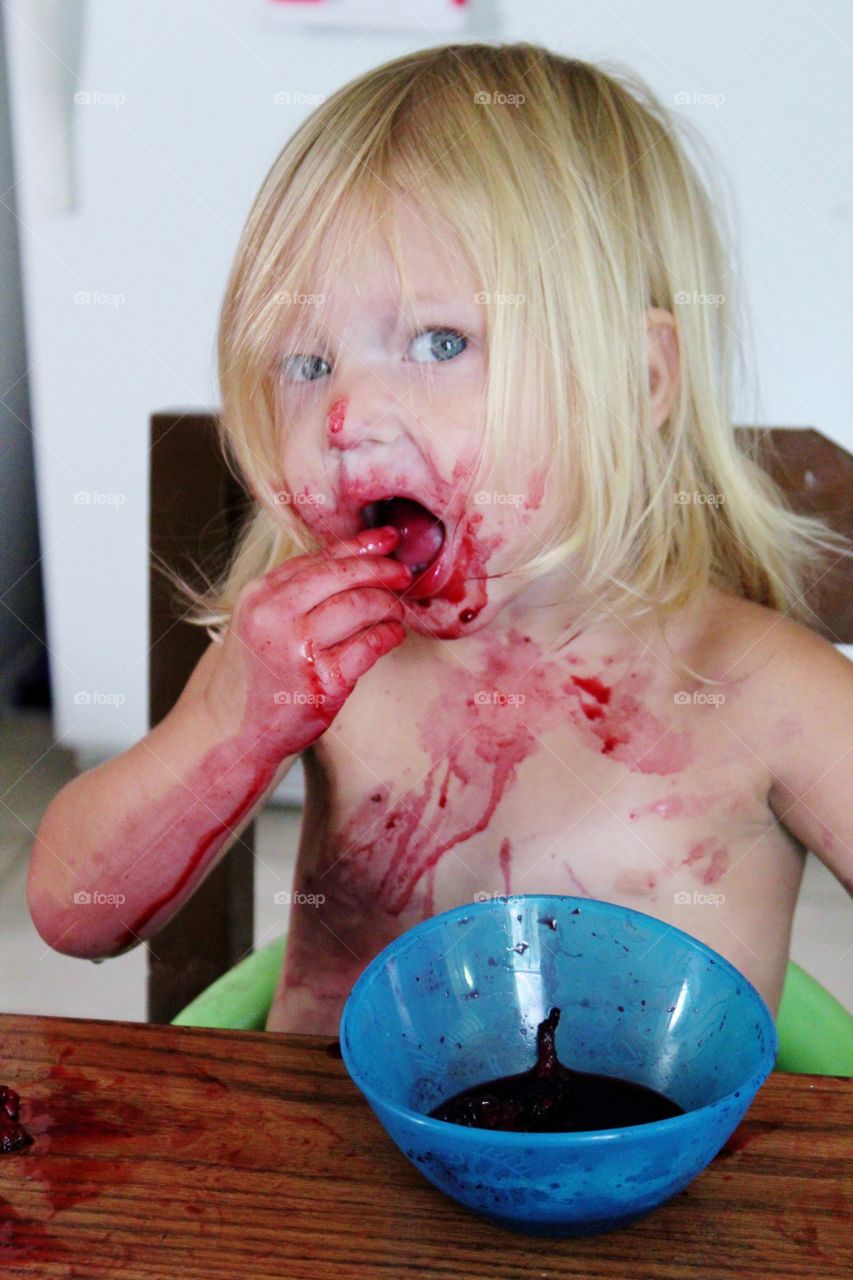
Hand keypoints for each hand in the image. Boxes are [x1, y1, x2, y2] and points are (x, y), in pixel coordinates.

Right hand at [202, 526, 411, 755]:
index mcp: (260, 595)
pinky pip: (368, 647)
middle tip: (402, 573)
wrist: (233, 730)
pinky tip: (393, 634)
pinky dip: (388, 636)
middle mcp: (275, 617)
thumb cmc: (255, 674)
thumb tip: (351, 560)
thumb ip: (295, 592)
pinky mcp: (322, 683)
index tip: (386, 539)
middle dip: (381, 569)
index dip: (359, 546)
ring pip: (360, 606)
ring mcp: (298, 650)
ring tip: (397, 609)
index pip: (319, 558)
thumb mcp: (260, 620)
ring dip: (388, 604)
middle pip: (343, 576)